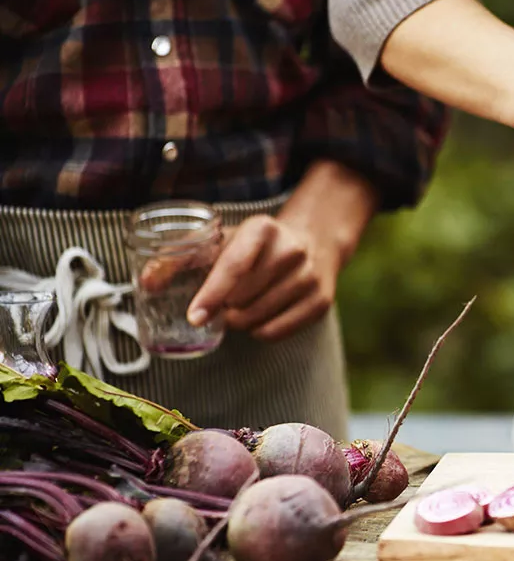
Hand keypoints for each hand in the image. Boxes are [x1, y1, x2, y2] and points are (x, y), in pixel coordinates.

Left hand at [183, 160, 374, 341]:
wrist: (314, 243)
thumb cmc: (257, 247)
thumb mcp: (223, 240)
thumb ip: (180, 258)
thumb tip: (146, 282)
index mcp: (263, 229)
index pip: (235, 266)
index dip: (212, 294)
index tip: (194, 317)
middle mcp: (292, 249)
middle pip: (243, 298)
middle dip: (224, 308)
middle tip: (223, 302)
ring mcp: (310, 276)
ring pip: (258, 318)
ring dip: (239, 321)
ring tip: (241, 308)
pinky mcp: (321, 301)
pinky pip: (277, 332)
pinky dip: (260, 332)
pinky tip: (259, 318)